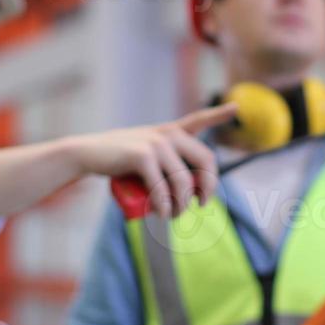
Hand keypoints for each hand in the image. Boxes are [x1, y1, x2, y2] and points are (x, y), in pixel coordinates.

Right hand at [65, 104, 237, 217]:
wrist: (88, 153)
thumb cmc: (119, 160)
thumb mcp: (147, 156)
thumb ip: (167, 164)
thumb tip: (188, 195)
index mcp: (171, 131)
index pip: (200, 120)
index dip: (219, 115)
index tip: (236, 109)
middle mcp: (168, 133)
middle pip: (205, 161)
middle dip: (208, 187)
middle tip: (201, 204)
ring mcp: (156, 143)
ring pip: (183, 183)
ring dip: (182, 205)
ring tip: (173, 215)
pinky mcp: (143, 156)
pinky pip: (162, 189)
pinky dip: (164, 206)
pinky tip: (162, 214)